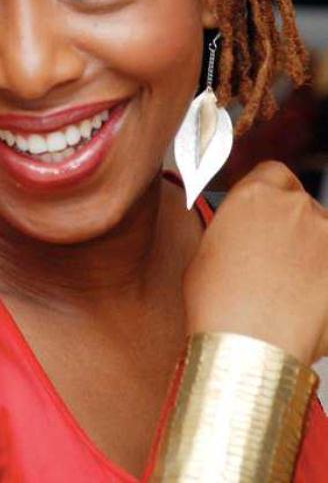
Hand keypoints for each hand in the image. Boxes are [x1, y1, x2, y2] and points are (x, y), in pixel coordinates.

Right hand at [182, 160, 327, 364]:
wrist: (249, 349)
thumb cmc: (218, 306)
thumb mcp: (206, 252)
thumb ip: (233, 229)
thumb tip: (244, 235)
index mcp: (254, 195)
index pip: (272, 172)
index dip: (269, 193)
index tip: (265, 214)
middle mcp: (295, 206)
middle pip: (300, 203)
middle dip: (291, 226)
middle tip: (276, 258)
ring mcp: (327, 236)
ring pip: (322, 235)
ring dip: (311, 253)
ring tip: (291, 288)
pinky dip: (322, 279)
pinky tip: (307, 303)